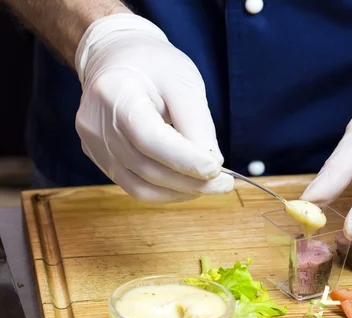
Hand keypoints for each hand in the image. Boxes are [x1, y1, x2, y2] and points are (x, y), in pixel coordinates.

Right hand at [74, 14, 232, 202]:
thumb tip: (212, 164)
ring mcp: (94, 145)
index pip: (148, 137)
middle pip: (146, 167)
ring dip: (182, 192)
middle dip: (191, 181)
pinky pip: (135, 187)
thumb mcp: (183, 80)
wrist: (116, 60)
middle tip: (225, 183)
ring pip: (141, 186)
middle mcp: (96, 123)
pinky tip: (188, 184)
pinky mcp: (100, 159)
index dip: (183, 159)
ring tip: (211, 185)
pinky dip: (166, 192)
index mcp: (113, 92)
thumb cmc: (152, 65)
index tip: (216, 169)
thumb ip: (196, 122)